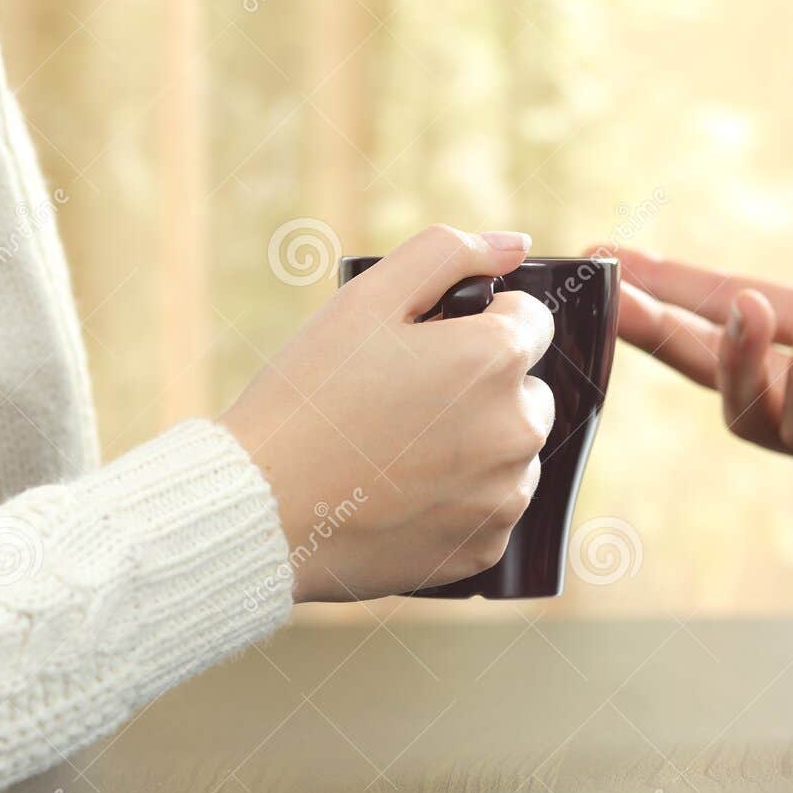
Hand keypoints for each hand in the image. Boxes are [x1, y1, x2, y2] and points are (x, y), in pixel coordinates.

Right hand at [219, 225, 554, 601]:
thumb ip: (447, 254)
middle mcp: (518, 429)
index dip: (477, 325)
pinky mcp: (486, 548)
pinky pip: (491, 509)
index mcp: (496, 359)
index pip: (530, 321)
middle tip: (405, 401)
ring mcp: (505, 495)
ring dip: (476, 445)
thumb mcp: (366, 300)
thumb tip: (513, 244)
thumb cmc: (308, 399)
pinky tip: (403, 494)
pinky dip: (459, 501)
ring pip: (512, 452)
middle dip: (483, 387)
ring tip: (398, 451)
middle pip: (526, 389)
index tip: (429, 346)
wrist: (262, 512)